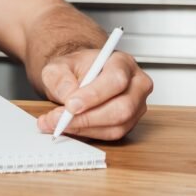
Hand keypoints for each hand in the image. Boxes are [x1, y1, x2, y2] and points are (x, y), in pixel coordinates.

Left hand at [36, 50, 152, 139]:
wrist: (76, 77)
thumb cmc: (73, 69)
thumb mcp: (58, 66)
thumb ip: (60, 79)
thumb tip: (68, 96)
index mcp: (122, 62)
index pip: (115, 80)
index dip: (94, 95)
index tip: (71, 105)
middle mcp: (136, 84)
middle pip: (122, 107)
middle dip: (88, 117)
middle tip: (61, 119)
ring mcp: (136, 106)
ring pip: (118, 125)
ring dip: (86, 127)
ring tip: (59, 123)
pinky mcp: (130, 122)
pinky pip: (112, 133)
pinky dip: (88, 133)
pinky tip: (70, 127)